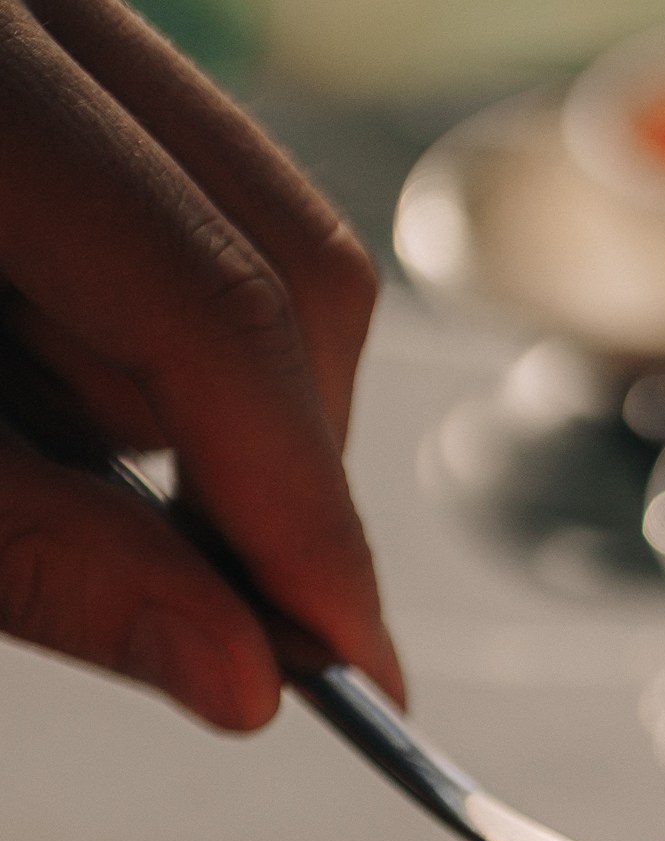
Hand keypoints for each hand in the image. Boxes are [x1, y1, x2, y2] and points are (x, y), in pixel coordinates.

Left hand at [0, 0, 402, 727]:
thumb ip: (46, 560)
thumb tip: (241, 679)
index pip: (216, 307)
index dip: (300, 512)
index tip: (350, 672)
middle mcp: (42, 15)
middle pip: (287, 254)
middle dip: (275, 460)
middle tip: (220, 603)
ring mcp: (67, 20)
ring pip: (257, 223)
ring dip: (207, 391)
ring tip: (50, 443)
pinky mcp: (70, 58)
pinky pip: (186, 185)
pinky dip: (155, 320)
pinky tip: (45, 365)